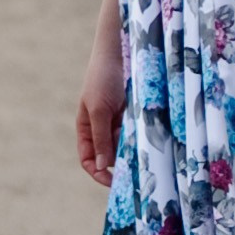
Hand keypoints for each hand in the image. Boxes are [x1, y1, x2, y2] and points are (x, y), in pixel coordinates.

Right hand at [77, 38, 127, 184]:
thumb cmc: (102, 79)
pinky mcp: (134, 117)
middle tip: (133, 169)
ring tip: (141, 148)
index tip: (113, 181)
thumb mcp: (98, 110)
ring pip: (125, 147)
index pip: (88, 159)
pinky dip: (141, 139)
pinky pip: (137, 135)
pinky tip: (147, 137)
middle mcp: (102, 129)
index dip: (98, 173)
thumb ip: (100, 138)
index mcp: (86, 128)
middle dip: (119, 163)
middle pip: (109, 157)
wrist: (120, 53)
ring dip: (132, 150)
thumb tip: (102, 166)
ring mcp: (119, 123)